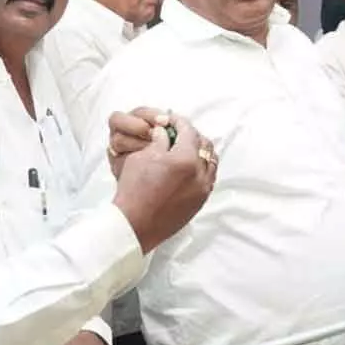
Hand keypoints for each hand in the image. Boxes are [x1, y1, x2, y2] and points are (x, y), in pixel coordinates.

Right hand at [112, 113, 215, 252]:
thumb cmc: (134, 190)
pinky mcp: (200, 202)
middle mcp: (200, 174)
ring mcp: (202, 189)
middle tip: (178, 134)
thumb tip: (165, 132)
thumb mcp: (143, 157)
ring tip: (184, 150)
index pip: (189, 131)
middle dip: (192, 136)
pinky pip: (208, 178)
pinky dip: (201, 168)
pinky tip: (187, 168)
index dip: (179, 121)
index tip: (171, 120)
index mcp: (185, 159)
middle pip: (205, 145)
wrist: (134, 225)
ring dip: (199, 152)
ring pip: (210, 162)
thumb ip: (159, 140)